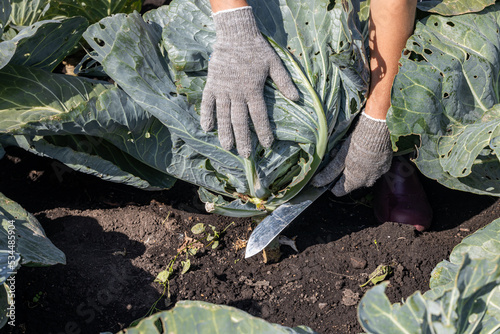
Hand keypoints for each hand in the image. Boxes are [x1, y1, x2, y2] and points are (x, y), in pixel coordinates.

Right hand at [201, 6, 298, 157]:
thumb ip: (284, 82)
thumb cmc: (257, 49)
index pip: (259, 116)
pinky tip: (206, 128)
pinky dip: (206, 115)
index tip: (266, 145)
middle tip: (245, 155)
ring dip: (225, 132)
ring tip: (227, 147)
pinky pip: (207, 103)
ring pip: (223, 115)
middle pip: (240, 121)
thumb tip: (297, 99)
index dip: (263, 132)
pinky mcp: (212, 84)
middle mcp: (237, 93)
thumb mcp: (275, 64)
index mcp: (254, 90)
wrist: (235, 35)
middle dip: (244, 139)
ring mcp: (223, 90)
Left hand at [311, 113, 392, 195]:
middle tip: (339, 156)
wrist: (379, 128)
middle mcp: (369, 181)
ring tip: (351, 151)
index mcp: (356, 181)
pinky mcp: (386, 164)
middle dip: (343, 172)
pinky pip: (372, 168)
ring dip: (354, 166)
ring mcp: (379, 173)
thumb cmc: (356, 143)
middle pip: (351, 182)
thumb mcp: (340, 157)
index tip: (328, 172)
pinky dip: (366, 162)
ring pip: (362, 174)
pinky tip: (363, 150)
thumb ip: (329, 172)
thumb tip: (316, 183)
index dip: (331, 183)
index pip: (339, 191)